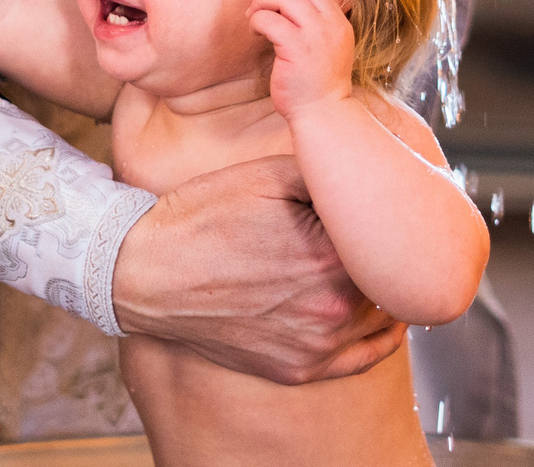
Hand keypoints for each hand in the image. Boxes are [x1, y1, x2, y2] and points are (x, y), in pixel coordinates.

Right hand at [111, 155, 402, 384]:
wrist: (144, 274)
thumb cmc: (200, 219)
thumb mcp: (267, 174)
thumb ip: (327, 169)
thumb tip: (367, 162)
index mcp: (332, 257)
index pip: (389, 236)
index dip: (386, 216)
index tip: (382, 202)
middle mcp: (332, 309)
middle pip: (389, 277)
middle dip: (385, 251)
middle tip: (383, 229)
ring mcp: (316, 347)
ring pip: (382, 316)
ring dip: (384, 290)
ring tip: (380, 264)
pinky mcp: (299, 370)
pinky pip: (362, 357)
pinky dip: (379, 335)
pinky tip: (381, 314)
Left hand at [248, 0, 356, 119]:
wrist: (322, 113)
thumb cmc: (318, 83)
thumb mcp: (329, 47)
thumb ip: (317, 24)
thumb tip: (287, 1)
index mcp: (339, 22)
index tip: (275, 4)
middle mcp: (331, 25)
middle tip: (258, 8)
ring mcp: (315, 36)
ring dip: (262, 3)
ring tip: (254, 18)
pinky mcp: (295, 48)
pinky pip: (269, 20)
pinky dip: (257, 20)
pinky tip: (256, 32)